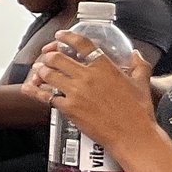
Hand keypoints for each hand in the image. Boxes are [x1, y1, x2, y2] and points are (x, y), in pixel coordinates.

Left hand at [27, 32, 155, 150]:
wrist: (132, 136)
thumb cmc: (139, 112)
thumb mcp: (142, 84)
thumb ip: (140, 66)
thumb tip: (136, 54)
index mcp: (105, 67)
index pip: (81, 44)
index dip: (67, 37)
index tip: (60, 36)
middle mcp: (87, 76)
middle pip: (57, 58)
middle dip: (49, 56)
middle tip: (47, 57)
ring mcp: (76, 92)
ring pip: (48, 74)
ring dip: (41, 71)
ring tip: (39, 71)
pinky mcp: (68, 108)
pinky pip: (45, 96)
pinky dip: (34, 91)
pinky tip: (29, 88)